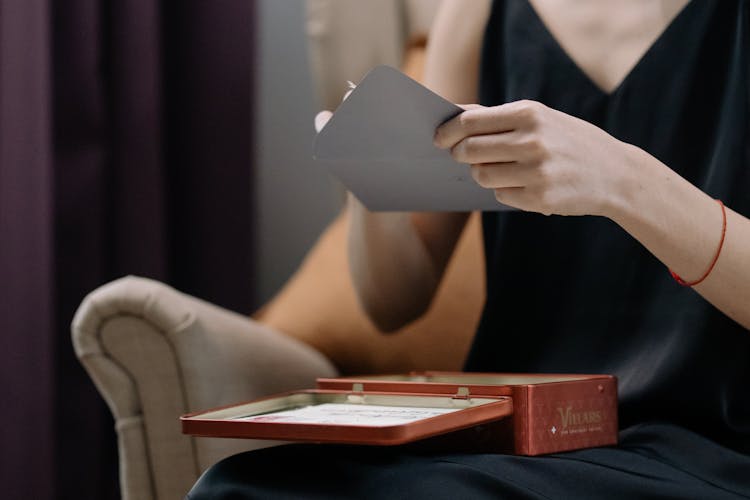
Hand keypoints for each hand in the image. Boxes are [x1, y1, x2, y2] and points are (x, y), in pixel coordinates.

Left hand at [434, 100, 637, 216]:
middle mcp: (532, 141)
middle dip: (460, 154)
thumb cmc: (570, 141)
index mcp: (530, 114)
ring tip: (503, 168)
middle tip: (460, 155)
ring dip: (484, 173)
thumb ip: (499, 118)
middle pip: (470, 151)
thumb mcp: (542, 118)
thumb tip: (455, 116)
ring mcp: (536, 172)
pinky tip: (525, 184)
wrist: (616, 173)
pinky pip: (501, 194)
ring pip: (481, 176)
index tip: (438, 138)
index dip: (448, 131)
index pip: (471, 122)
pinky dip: (505, 190)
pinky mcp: (539, 199)